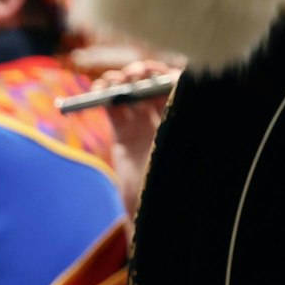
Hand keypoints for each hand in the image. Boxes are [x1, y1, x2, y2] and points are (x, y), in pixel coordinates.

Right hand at [89, 59, 176, 220]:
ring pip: (131, 97)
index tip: (154, 73)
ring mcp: (144, 128)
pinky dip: (104, 98)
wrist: (152, 212)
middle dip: (141, 76)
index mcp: (185, 119)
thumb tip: (180, 80)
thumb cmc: (177, 181)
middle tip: (132, 74)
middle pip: (152, 88)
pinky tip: (99, 89)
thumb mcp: (184, 142)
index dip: (165, 75)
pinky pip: (113, 112)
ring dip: (120, 84)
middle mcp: (167, 121)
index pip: (177, 87)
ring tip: (112, 80)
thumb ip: (181, 112)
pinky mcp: (123, 138)